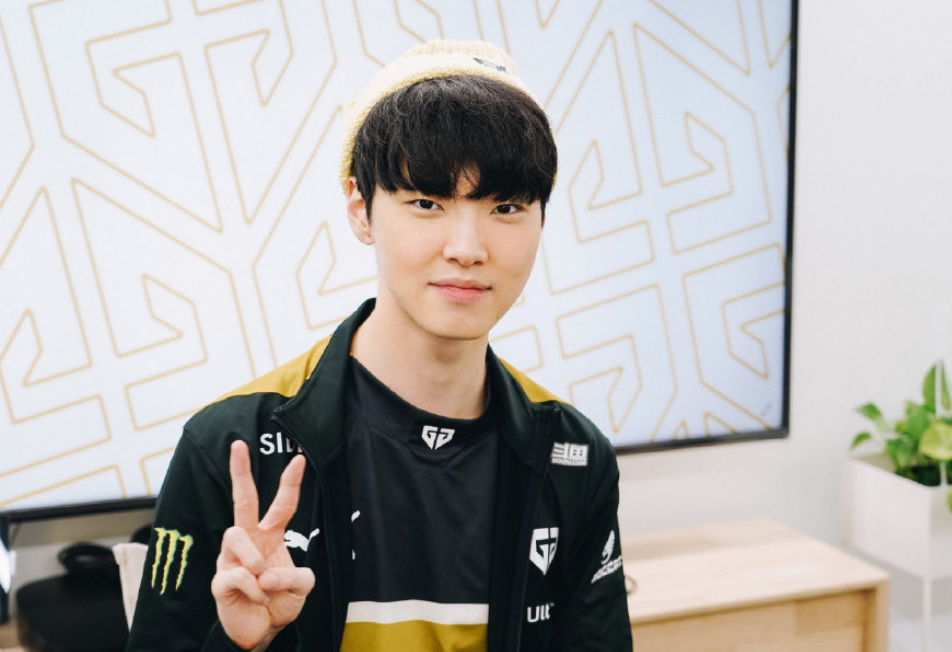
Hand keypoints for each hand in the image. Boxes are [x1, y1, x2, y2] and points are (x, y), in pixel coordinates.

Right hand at [211, 440, 314, 650]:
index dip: (290, 483)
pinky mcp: (218, 579)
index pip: (282, 505)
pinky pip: (234, 573)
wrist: (261, 632)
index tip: (299, 458)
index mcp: (270, 536)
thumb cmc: (279, 602)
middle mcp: (249, 540)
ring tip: (262, 580)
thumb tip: (265, 572)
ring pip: (234, 534)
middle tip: (239, 444)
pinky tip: (255, 596)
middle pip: (242, 500)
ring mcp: (230, 558)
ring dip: (253, 557)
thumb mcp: (302, 588)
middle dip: (239, 471)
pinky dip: (252, 588)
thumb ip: (297, 575)